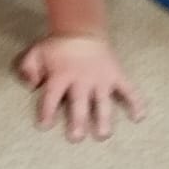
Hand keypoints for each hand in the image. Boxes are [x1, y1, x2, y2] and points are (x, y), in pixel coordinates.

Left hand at [17, 35, 144, 140]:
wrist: (81, 30)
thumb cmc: (57, 46)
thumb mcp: (36, 53)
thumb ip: (28, 69)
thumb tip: (30, 86)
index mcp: (61, 75)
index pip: (51, 96)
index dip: (47, 111)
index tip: (44, 126)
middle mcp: (81, 79)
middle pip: (79, 103)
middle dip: (77, 121)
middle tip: (76, 138)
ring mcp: (100, 79)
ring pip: (102, 101)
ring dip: (103, 118)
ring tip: (103, 134)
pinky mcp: (115, 75)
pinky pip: (128, 89)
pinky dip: (135, 102)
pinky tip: (139, 116)